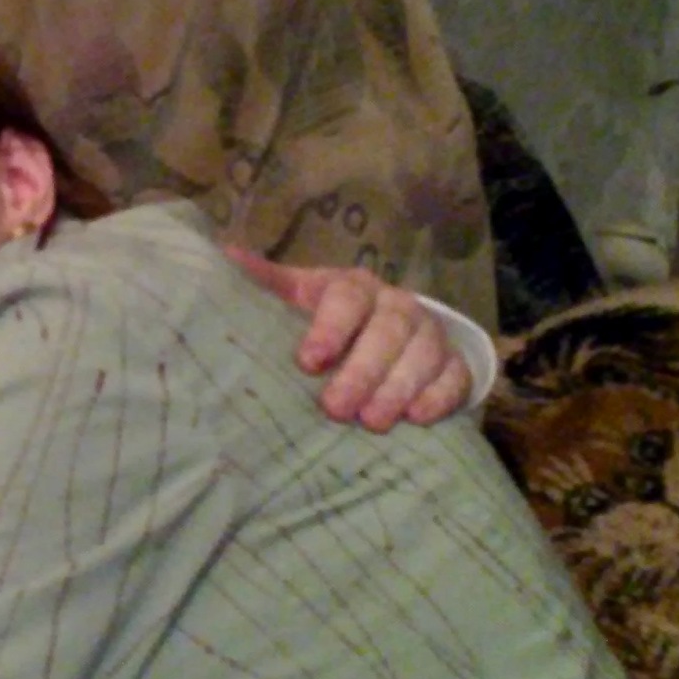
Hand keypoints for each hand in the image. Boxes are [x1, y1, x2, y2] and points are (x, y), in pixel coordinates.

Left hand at [228, 251, 471, 429]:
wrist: (386, 331)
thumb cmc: (328, 320)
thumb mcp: (297, 299)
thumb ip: (267, 284)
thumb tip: (224, 255)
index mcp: (353, 287)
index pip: (347, 298)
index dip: (329, 328)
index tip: (307, 362)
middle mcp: (395, 305)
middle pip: (387, 330)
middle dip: (363, 370)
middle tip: (335, 408)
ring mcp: (429, 334)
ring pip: (423, 354)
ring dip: (398, 388)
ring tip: (372, 422)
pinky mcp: (452, 364)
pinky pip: (454, 377)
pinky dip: (439, 397)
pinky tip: (418, 419)